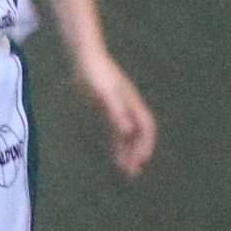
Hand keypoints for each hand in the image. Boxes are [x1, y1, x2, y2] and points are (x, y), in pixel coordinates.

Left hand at [74, 51, 157, 177]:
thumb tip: (127, 132)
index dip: (145, 143)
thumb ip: (116, 112)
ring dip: (127, 152)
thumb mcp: (105, 93)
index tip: (142, 160)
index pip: (146, 127)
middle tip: (132, 173)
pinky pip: (114, 131)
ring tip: (125, 171)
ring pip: (126, 135)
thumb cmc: (95, 73)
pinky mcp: (106, 109)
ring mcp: (118, 108)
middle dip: (136, 153)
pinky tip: (114, 155)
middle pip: (137, 134)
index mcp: (132, 102)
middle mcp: (128, 106)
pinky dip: (116, 144)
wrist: (85, 57)